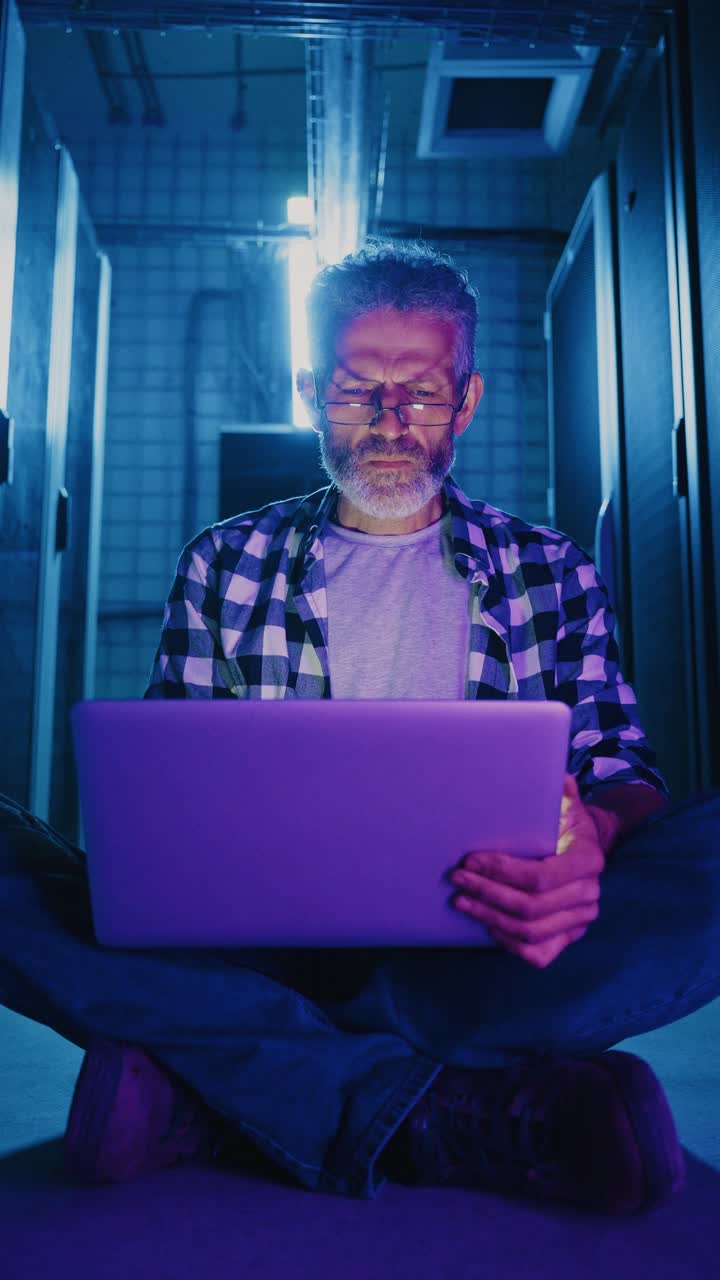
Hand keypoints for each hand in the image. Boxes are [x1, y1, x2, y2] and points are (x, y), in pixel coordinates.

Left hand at [448, 773, 605, 968]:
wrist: (583, 851)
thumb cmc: (565, 824)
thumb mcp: (566, 803)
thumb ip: (562, 791)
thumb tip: (557, 777)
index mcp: (588, 861)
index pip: (541, 877)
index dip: (502, 872)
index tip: (471, 860)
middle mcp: (588, 896)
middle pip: (530, 907)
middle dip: (487, 893)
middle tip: (457, 879)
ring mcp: (579, 922)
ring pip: (529, 931)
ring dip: (490, 917)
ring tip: (461, 901)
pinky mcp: (568, 938)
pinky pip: (538, 954)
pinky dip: (509, 943)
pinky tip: (486, 925)